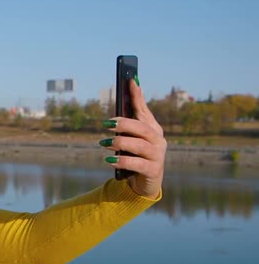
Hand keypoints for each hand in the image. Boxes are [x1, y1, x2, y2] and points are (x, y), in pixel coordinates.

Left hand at [104, 79, 166, 198]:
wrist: (144, 184)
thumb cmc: (135, 157)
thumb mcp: (131, 140)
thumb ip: (127, 126)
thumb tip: (115, 110)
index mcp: (152, 129)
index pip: (144, 109)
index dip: (137, 95)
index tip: (130, 80)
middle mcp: (158, 140)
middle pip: (142, 128)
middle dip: (124, 124)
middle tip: (107, 124)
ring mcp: (157, 155)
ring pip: (140, 145)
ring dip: (121, 143)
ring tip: (105, 144)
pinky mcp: (153, 170)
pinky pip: (137, 164)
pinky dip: (122, 161)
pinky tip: (110, 160)